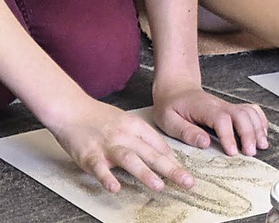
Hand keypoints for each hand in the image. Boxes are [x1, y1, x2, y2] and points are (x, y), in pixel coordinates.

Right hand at [51, 98, 193, 193]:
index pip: (159, 145)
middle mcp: (125, 135)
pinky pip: (99, 168)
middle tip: (187, 181)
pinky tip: (115, 188)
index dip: (174, 160)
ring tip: (159, 186)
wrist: (72, 108)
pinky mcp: (89, 154)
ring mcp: (108, 145)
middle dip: (171, 169)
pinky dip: (107, 178)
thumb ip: (143, 137)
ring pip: (130, 159)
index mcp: (136, 126)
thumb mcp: (127, 121)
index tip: (186, 173)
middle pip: (151, 153)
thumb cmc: (99, 117)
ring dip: (145, 173)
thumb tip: (163, 154)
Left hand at [152, 84, 268, 156]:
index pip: (221, 119)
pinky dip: (260, 121)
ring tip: (261, 146)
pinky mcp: (231, 108)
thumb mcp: (169, 120)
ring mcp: (227, 105)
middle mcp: (219, 105)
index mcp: (204, 108)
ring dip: (258, 128)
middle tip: (250, 153)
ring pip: (249, 112)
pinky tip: (262, 133)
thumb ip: (186, 132)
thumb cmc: (171, 105)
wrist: (176, 88)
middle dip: (249, 133)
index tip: (232, 152)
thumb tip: (204, 143)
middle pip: (241, 115)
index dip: (229, 136)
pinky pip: (251, 110)